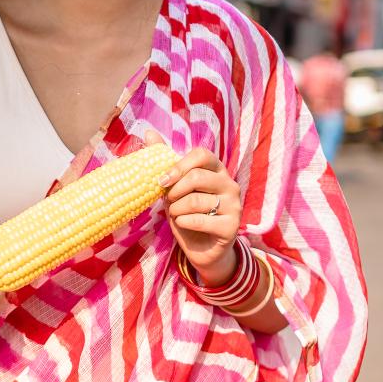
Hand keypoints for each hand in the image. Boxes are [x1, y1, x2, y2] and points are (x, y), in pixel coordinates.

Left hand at [149, 129, 241, 284]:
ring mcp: (234, 205)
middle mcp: (229, 184)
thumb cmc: (187, 213)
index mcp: (216, 170)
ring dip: (176, 210)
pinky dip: (183, 223)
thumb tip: (148, 131)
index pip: (201, 154)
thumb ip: (164, 161)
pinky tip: (184, 225)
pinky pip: (200, 220)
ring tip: (176, 214)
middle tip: (168, 201)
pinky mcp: (232, 226)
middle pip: (197, 177)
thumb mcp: (173, 187)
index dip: (178, 165)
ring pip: (196, 201)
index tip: (162, 180)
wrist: (202, 249)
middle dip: (174, 190)